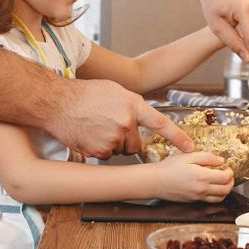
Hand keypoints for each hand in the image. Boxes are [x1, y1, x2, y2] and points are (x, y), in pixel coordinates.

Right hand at [48, 78, 194, 158]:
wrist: (57, 102)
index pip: (161, 124)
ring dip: (112, 144)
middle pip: (136, 144)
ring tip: (96, 127)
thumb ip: (132, 105)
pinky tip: (89, 135)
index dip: (177, 138)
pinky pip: (105, 156)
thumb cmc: (85, 93)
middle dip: (127, 140)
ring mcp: (112, 138)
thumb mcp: (116, 91)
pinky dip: (98, 150)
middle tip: (110, 126)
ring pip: (120, 151)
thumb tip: (142, 117)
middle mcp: (126, 122)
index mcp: (133, 105)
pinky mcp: (98, 150)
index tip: (190, 149)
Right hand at [152, 152, 234, 201]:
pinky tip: (213, 188)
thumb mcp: (188, 156)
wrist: (155, 181)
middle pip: (226, 189)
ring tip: (223, 181)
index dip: (230, 171)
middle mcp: (202, 189)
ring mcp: (198, 197)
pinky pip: (210, 202)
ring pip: (220, 198)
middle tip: (228, 174)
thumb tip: (221, 161)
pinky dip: (217, 196)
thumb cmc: (169, 167)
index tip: (227, 166)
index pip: (226, 177)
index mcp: (202, 177)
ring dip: (225, 190)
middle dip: (231, 181)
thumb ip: (207, 157)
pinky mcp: (193, 201)